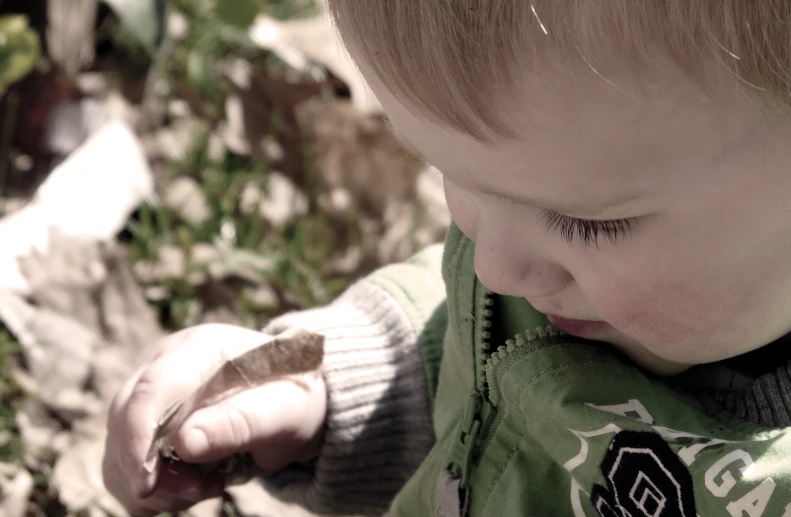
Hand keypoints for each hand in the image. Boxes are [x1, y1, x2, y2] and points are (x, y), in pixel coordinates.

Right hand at [102, 324, 326, 516]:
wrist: (295, 408)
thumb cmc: (294, 400)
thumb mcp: (284, 411)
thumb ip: (240, 422)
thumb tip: (185, 444)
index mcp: (200, 348)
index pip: (151, 388)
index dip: (138, 437)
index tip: (147, 483)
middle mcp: (165, 364)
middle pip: (124, 419)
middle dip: (150, 469)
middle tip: (198, 490)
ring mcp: (152, 395)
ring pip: (117, 448)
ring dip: (151, 484)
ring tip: (202, 488)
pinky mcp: (147, 425)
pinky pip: (123, 465)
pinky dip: (148, 490)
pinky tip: (187, 490)